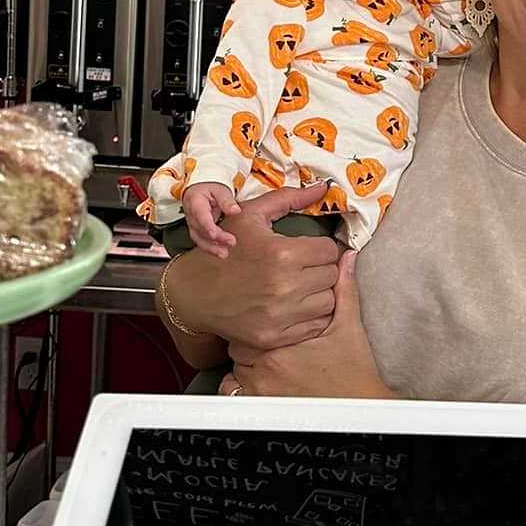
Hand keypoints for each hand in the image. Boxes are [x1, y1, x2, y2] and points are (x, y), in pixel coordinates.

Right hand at [157, 182, 340, 356]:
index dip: (320, 248)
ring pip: (328, 303)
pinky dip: (310, 316)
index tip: (308, 250)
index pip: (329, 251)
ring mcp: (278, 316)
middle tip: (304, 268)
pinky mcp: (274, 336)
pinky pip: (315, 326)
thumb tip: (322, 188)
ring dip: (319, 293)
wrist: (193, 292)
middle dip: (320, 269)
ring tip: (301, 286)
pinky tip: (295, 305)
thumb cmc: (225, 250)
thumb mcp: (251, 216)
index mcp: (280, 253)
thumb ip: (288, 199)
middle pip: (332, 276)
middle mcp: (283, 286)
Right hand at [180, 181, 241, 258]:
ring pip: (198, 238)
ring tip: (224, 254)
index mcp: (195, 203)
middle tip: (231, 243)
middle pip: (200, 230)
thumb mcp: (219, 189)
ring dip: (211, 248)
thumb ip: (227, 200)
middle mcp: (191, 215)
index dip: (208, 227)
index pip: (201, 217)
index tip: (215, 234)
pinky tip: (220, 252)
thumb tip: (236, 211)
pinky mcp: (197, 229)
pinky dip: (210, 247)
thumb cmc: (209, 186)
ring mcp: (192, 223)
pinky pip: (201, 240)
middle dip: (214, 240)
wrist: (198, 188)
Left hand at [235, 251, 391, 396]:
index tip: (270, 315)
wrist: (357, 406)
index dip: (264, 314)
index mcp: (287, 340)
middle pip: (243, 340)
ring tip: (267, 360)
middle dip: (254, 337)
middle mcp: (269, 363)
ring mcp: (262, 386)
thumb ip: (344, 292)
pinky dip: (239, 385)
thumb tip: (346, 259)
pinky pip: (233, 389)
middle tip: (269, 337)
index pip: (256, 315)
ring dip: (247, 361)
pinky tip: (258, 380)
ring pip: (237, 364)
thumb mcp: (349, 328)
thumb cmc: (354, 369)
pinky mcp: (261, 403)